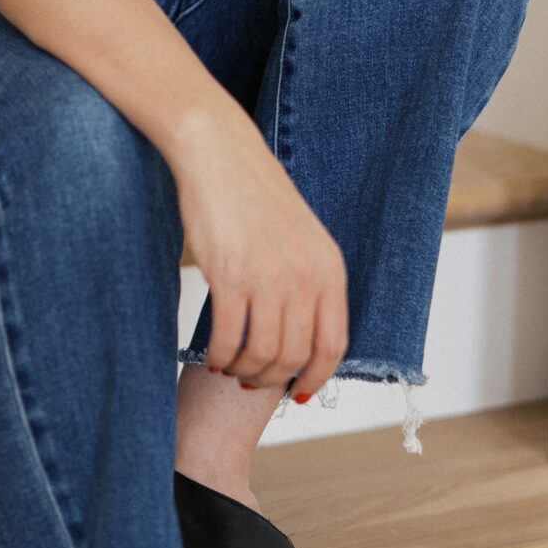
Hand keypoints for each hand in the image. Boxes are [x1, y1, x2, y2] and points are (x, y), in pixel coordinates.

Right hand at [168, 104, 349, 397]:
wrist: (221, 155)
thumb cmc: (255, 196)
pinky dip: (221, 356)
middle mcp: (304, 276)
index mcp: (330, 268)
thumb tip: (300, 340)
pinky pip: (228, 337)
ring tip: (230, 367)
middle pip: (294, 355)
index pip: (333, 344)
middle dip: (271, 378)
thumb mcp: (301, 238)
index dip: (315, 377)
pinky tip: (214, 355)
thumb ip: (309, 284)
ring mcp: (268, 277)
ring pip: (262, 353)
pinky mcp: (230, 275)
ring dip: (244, 371)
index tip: (297, 392)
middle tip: (251, 379)